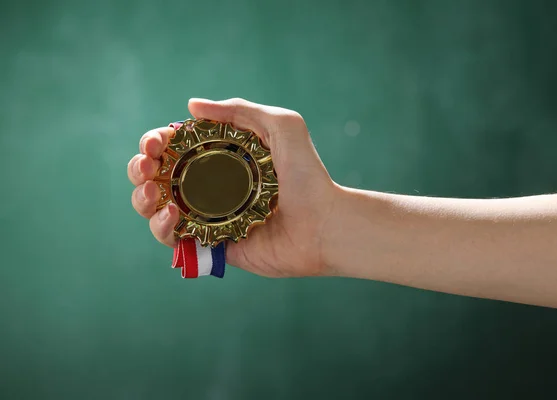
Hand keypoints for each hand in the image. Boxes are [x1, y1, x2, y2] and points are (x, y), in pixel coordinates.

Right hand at [128, 98, 337, 276]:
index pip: (174, 148)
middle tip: (147, 167)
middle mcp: (209, 186)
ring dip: (142, 199)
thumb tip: (191, 107)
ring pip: (156, 208)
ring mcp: (208, 216)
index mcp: (220, 158)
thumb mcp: (282, 125)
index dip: (155, 142)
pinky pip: (175, 239)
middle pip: (156, 177)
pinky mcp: (212, 244)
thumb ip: (240, 110)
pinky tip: (171, 216)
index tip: (156, 143)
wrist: (324, 223)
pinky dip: (162, 228)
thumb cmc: (307, 175)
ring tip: (153, 196)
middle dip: (139, 169)